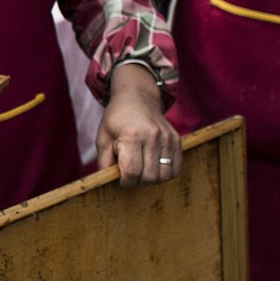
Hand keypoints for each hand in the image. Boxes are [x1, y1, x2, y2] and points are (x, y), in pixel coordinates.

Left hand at [95, 65, 178, 187]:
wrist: (137, 98)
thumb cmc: (117, 119)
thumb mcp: (102, 138)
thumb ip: (104, 162)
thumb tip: (107, 182)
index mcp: (132, 136)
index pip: (132, 172)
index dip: (126, 182)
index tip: (121, 180)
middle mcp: (152, 136)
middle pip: (150, 177)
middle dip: (138, 182)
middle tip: (130, 175)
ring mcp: (167, 138)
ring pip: (165, 176)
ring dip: (152, 180)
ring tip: (142, 171)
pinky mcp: (177, 140)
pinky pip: (176, 168)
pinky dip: (165, 174)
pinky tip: (153, 167)